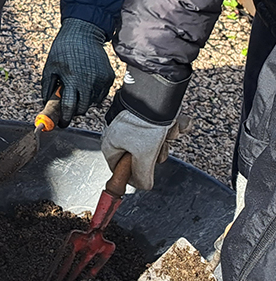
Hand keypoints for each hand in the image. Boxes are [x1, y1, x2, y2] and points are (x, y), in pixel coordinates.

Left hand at [41, 19, 114, 125]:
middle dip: (74, 111)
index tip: (62, 123)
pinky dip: (94, 94)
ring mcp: (101, 79)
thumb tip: (46, 104)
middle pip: (83, 108)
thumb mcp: (50, 67)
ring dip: (84, 101)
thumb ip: (47, 88)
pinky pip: (102, 93)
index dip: (65, 118)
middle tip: (69, 107)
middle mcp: (89, 82)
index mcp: (72, 80)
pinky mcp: (109, 76)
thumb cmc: (63, 50)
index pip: (70, 107)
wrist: (83, 33)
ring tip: (77, 90)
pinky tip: (86, 84)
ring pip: (93, 102)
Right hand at [101, 68, 191, 189]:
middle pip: (137, 157)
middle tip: (159, 149)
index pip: (118, 168)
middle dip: (153, 155)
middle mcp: (117, 134)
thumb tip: (142, 186)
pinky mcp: (144, 116)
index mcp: (109, 144)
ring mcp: (131, 124)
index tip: (145, 173)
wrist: (156, 94)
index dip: (133, 173)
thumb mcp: (144, 156)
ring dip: (163, 141)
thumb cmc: (144, 122)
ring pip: (150, 144)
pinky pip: (157, 130)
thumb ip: (141, 175)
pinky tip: (170, 124)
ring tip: (166, 132)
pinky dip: (167, 129)